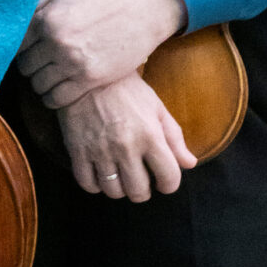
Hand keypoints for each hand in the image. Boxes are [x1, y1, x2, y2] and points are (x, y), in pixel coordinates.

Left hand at [16, 0, 184, 106]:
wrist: (141, 12)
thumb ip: (36, 3)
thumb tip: (11, 17)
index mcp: (47, 19)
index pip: (14, 45)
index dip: (19, 48)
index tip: (28, 49)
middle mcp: (56, 42)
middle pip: (24, 67)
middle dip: (31, 65)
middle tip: (42, 62)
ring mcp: (72, 63)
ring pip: (38, 85)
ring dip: (41, 83)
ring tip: (50, 75)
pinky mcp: (89, 80)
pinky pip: (56, 99)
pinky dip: (52, 98)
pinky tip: (58, 89)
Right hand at [57, 75, 195, 200]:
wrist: (88, 75)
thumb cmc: (127, 90)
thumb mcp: (156, 108)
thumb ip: (174, 138)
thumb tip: (189, 164)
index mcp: (150, 136)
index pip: (169, 177)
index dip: (169, 185)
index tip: (164, 182)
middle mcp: (126, 147)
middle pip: (138, 191)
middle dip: (144, 191)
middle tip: (141, 182)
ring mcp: (100, 151)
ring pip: (113, 191)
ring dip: (120, 189)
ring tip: (120, 178)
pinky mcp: (77, 151)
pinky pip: (87, 184)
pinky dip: (95, 185)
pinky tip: (100, 175)